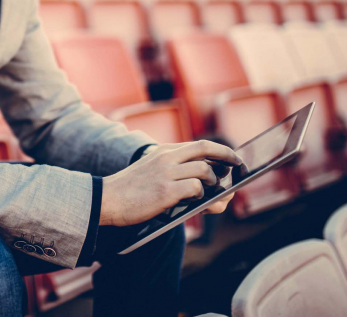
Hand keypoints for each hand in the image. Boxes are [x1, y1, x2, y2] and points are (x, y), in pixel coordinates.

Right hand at [100, 140, 242, 226]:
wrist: (107, 199)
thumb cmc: (131, 190)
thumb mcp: (152, 172)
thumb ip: (177, 173)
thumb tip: (208, 187)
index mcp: (164, 151)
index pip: (200, 145)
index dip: (221, 150)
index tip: (233, 158)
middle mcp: (167, 157)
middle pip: (207, 149)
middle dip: (228, 157)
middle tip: (239, 167)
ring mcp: (167, 173)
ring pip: (204, 171)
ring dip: (213, 183)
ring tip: (211, 193)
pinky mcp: (166, 191)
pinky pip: (195, 189)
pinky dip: (201, 196)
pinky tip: (195, 201)